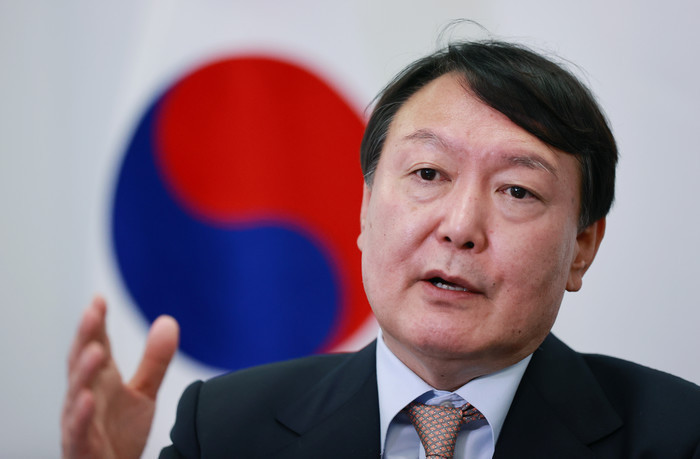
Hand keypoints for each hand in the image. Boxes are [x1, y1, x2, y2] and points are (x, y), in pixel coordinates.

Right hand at [61, 297, 178, 458]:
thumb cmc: (119, 432)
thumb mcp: (144, 393)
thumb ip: (155, 360)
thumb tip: (168, 321)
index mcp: (101, 380)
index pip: (95, 345)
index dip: (95, 323)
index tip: (99, 299)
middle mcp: (85, 395)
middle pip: (82, 361)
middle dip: (85, 337)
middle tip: (91, 312)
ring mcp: (80, 421)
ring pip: (75, 393)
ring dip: (83, 371)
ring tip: (95, 350)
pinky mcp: (81, 446)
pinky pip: (77, 430)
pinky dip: (80, 414)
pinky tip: (86, 399)